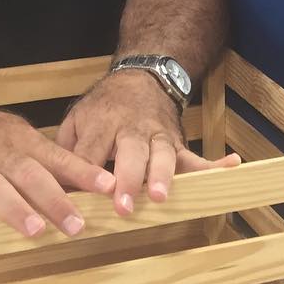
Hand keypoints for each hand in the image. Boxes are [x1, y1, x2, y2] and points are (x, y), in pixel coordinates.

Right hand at [0, 100, 114, 237]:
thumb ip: (50, 164)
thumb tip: (94, 185)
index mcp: (21, 142)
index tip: (109, 187)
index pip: (56, 159)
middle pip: (28, 174)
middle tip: (77, 225)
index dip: (82, 173)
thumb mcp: (21, 141)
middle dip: (54, 200)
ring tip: (34, 229)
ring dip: (12, 207)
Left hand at [56, 70, 239, 215]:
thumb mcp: (77, 120)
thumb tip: (51, 189)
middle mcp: (129, 129)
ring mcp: (156, 136)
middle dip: (126, 179)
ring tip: (160, 196)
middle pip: (129, 154)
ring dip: (161, 175)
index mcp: (100, 123)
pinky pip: (196, 155)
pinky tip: (231, 166)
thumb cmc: (104, 108)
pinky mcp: (176, 143)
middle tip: (123, 206)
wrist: (142, 77)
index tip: (80, 201)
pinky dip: (214, 164)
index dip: (86, 177)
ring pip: (162, 155)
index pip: (90, 153)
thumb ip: (66, 152)